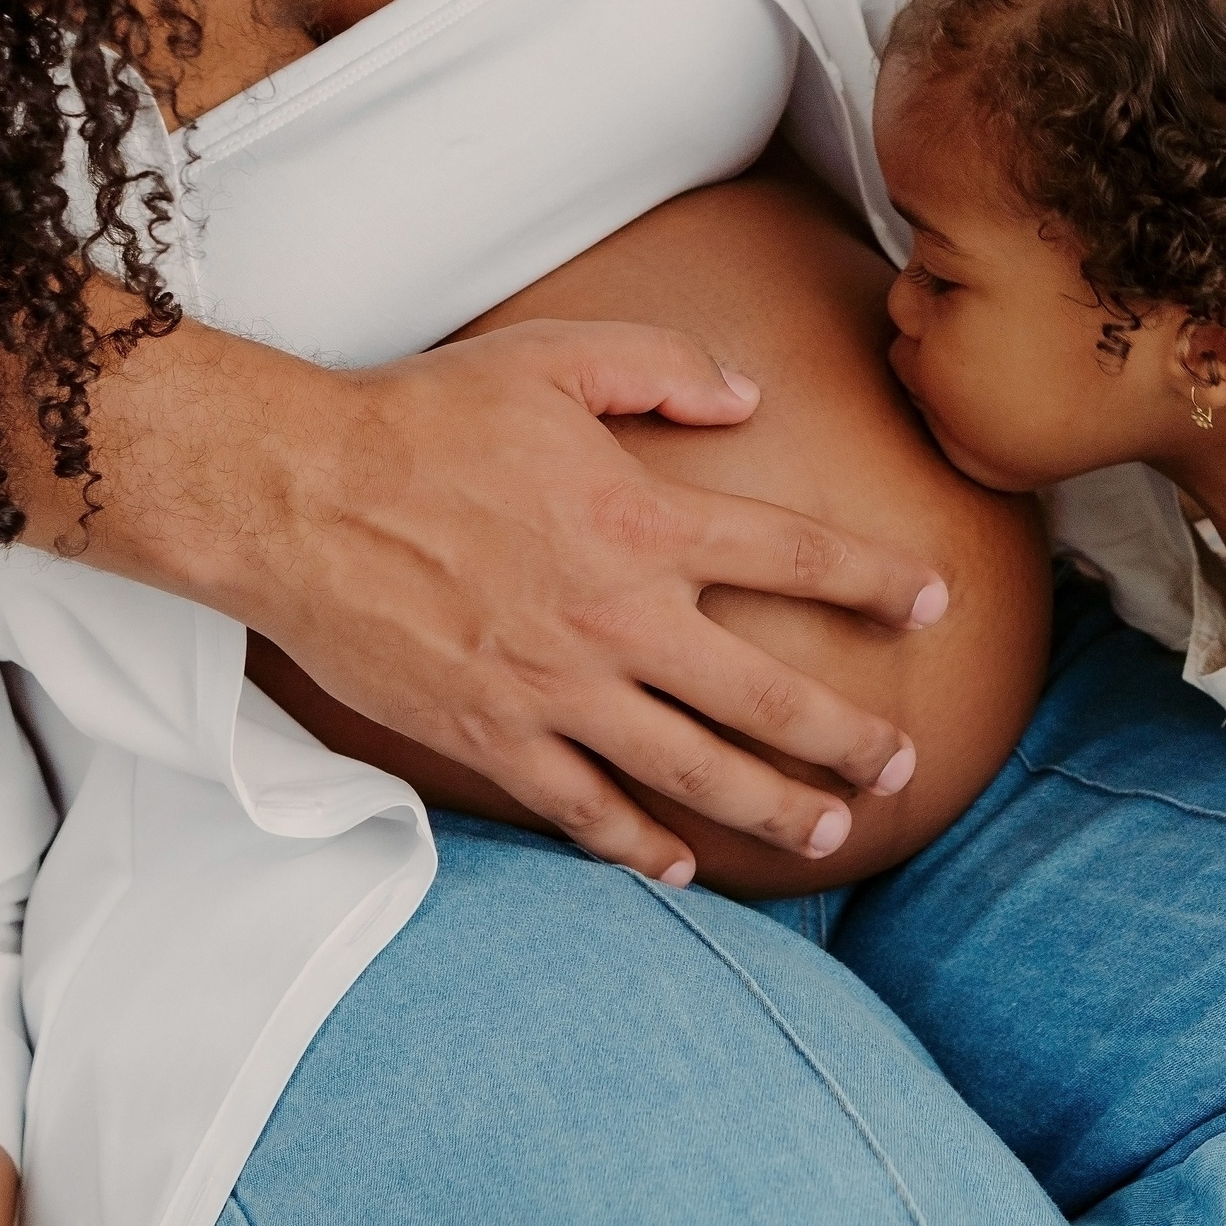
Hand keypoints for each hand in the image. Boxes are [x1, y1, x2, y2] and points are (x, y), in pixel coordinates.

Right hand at [240, 319, 944, 885]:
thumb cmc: (421, 419)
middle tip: (900, 764)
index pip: (796, 557)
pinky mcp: (493, 736)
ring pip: (692, 771)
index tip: (932, 602)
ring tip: (830, 829)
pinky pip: (585, 808)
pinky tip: (682, 868)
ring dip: (772, 806)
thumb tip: (749, 394)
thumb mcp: (554, 358)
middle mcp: (618, 619)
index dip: (876, 581)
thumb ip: (664, 368)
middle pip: (765, 697)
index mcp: (644, 523)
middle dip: (845, 737)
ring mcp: (556, 690)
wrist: (293, 495)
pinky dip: (639, 846)